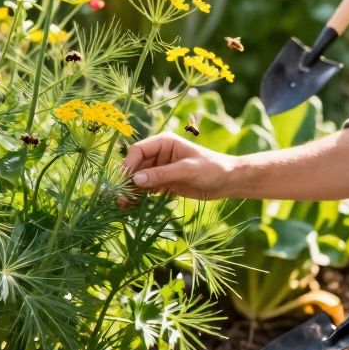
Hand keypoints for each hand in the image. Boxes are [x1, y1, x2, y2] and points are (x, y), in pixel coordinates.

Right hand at [119, 132, 235, 205]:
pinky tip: (134, 207)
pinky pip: (146, 189)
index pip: (138, 150)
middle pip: (135, 166)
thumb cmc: (211, 168)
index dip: (129, 165)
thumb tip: (136, 180)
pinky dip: (140, 197)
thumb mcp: (187, 170)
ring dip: (131, 191)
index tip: (126, 182)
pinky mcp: (163, 182)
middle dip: (127, 181)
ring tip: (124, 206)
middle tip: (120, 199)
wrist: (228, 181)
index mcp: (163, 142)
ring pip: (138, 179)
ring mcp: (160, 169)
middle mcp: (159, 154)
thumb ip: (161, 174)